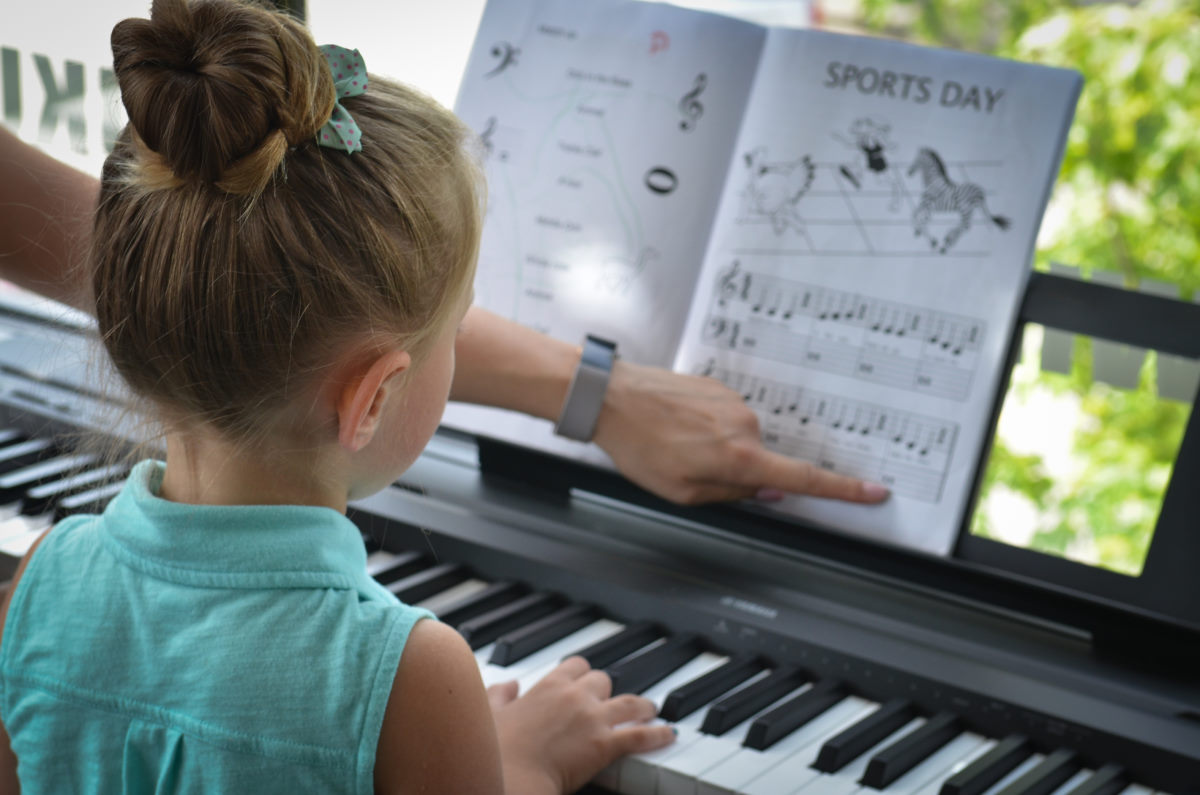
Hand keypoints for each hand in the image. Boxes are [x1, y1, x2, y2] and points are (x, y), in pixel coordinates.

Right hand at [489, 657, 674, 793]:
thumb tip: (508, 684)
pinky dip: (657, 734)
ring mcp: (593, 718)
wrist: (510, 775)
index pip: (576, 665)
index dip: (583, 673)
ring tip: (651, 709)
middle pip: (604, 680)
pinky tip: (668, 733)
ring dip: (642, 706)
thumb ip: (500, 695)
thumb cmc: (497, 749)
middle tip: (613, 701)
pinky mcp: (606, 744)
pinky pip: (640, 735)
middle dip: (609, 691)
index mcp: (549, 685)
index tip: (585, 680)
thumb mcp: (492, 713)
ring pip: (629, 702)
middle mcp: (576, 695)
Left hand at [593, 360, 890, 504]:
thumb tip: (769, 490)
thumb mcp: (683, 491)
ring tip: (674, 443)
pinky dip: (706, 429)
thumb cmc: (640, 446)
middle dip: (734, 473)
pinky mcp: (719, 387)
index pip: (803, 477)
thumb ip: (731, 494)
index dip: (841, 489)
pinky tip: (675, 426)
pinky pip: (724, 419)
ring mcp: (733, 402)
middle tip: (688, 468)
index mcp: (739, 456)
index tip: (873, 491)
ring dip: (715, 449)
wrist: (612, 397)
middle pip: (760, 461)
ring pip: (739, 440)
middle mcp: (744, 424)